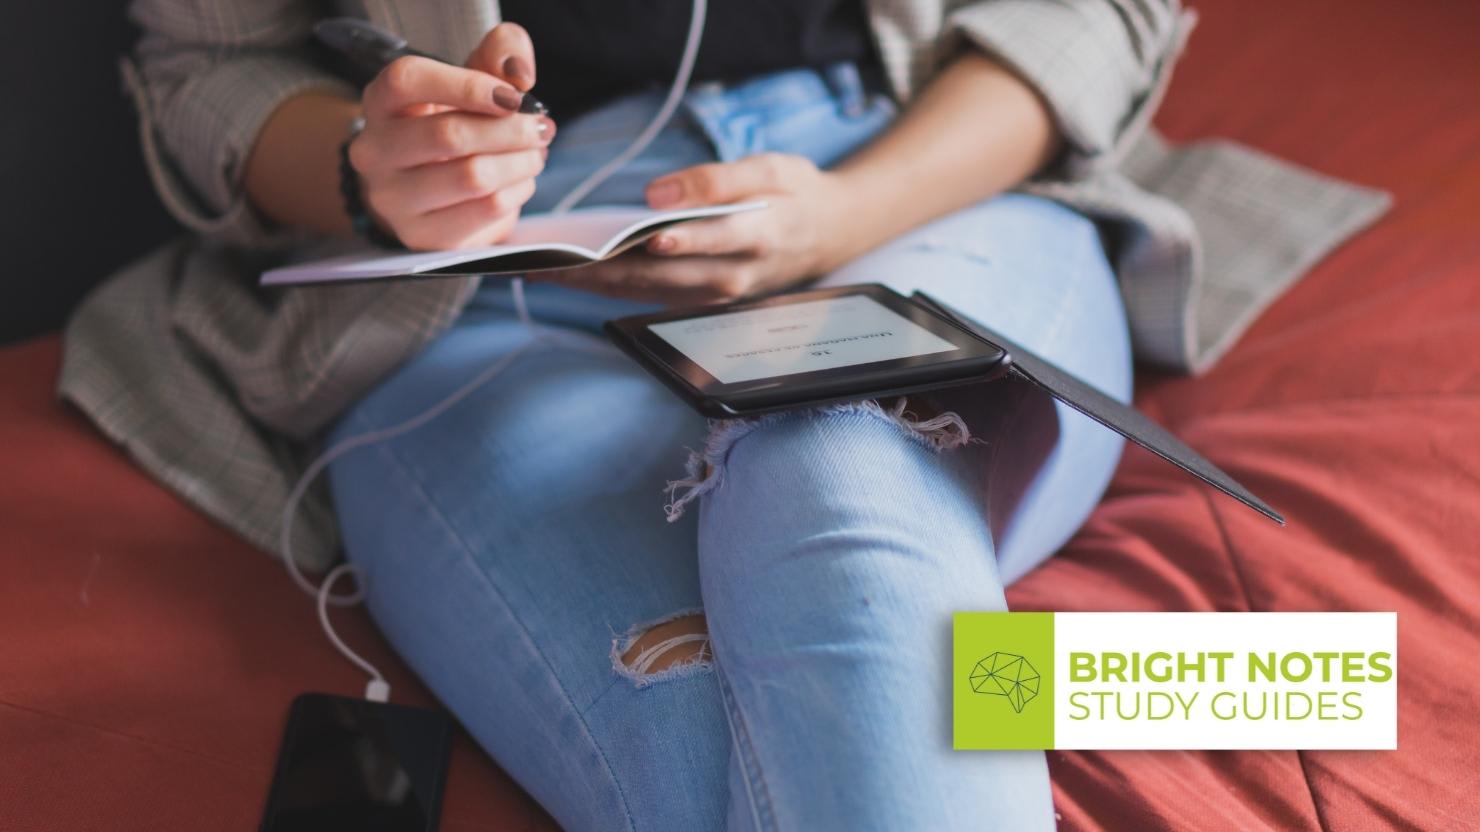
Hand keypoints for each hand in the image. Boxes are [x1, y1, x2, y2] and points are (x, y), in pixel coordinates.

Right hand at [350, 23, 552, 249]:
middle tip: (541, 128)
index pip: (408, 80)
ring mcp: (393, 199)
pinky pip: (486, 211)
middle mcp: (374, 151)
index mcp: (381, 102)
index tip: (512, 96)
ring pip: (473, 177)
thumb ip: (497, 56)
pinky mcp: (422, 236)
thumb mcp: (470, 82)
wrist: (429, 189)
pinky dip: (517, 192)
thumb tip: (518, 70)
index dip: (467, 85)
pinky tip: (521, 181)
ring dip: (520, 163)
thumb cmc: (452, 123)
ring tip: (535, 154)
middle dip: (511, 130)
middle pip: (449, 135)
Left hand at [547, 153, 857, 303]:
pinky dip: (608, 286)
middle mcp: (733, 276)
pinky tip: (573, 272)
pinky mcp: (701, 300)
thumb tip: (657, 195)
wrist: (828, 232)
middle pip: (661, 276)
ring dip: (595, 283)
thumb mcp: (771, 169)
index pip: (709, 242)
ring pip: (646, 292)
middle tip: (551, 259)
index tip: (639, 237)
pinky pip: (647, 296)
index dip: (675, 241)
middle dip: (604, 269)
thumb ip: (718, 181)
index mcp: (757, 236)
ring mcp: (715, 295)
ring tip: (544, 268)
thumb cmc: (794, 193)